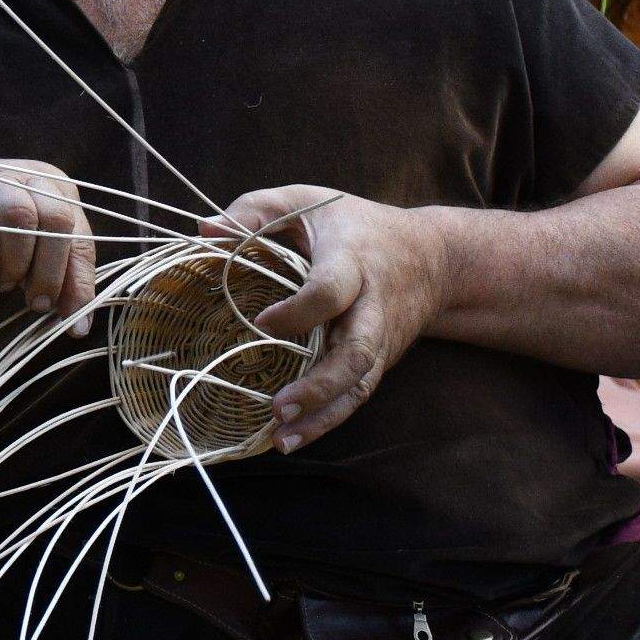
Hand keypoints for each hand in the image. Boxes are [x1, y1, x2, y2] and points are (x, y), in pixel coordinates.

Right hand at [0, 151, 94, 318]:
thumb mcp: (21, 248)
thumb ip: (52, 274)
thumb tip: (79, 323)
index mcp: (54, 188)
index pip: (81, 238)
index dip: (80, 284)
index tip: (76, 326)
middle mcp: (29, 178)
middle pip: (58, 223)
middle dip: (51, 273)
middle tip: (35, 305)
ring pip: (22, 221)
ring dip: (15, 266)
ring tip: (1, 288)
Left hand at [206, 186, 448, 451]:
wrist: (434, 258)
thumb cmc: (353, 224)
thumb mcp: (306, 202)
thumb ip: (255, 211)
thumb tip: (205, 230)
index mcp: (351, 262)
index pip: (330, 291)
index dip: (300, 310)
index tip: (261, 322)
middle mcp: (372, 307)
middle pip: (356, 352)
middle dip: (320, 385)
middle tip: (278, 407)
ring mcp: (381, 340)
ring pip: (360, 385)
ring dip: (324, 416)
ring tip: (282, 438)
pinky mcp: (381, 360)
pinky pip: (358, 395)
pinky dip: (329, 420)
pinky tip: (295, 438)